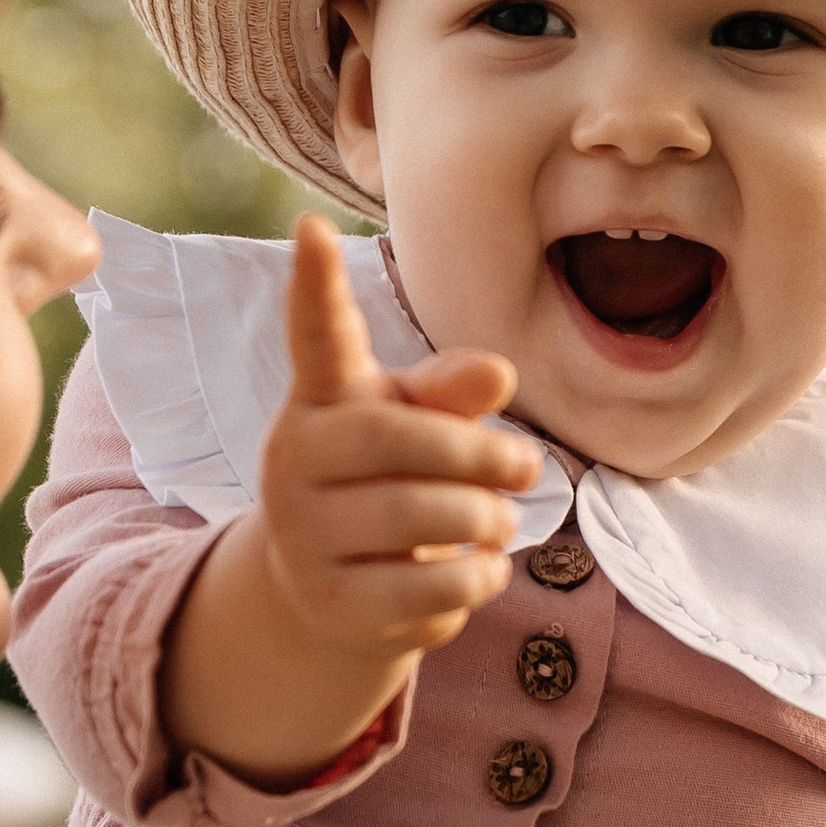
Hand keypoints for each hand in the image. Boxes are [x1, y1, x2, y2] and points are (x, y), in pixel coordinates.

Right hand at [157, 214, 539, 784]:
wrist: (329, 594)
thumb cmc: (387, 483)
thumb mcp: (418, 426)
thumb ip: (452, 393)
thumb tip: (498, 371)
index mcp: (323, 399)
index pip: (316, 337)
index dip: (314, 284)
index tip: (312, 224)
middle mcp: (295, 459)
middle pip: (396, 440)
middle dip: (478, 455)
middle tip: (530, 468)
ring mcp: (303, 534)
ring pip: (415, 517)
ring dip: (486, 521)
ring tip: (502, 522)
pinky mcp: (330, 602)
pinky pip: (425, 587)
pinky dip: (476, 579)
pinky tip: (484, 569)